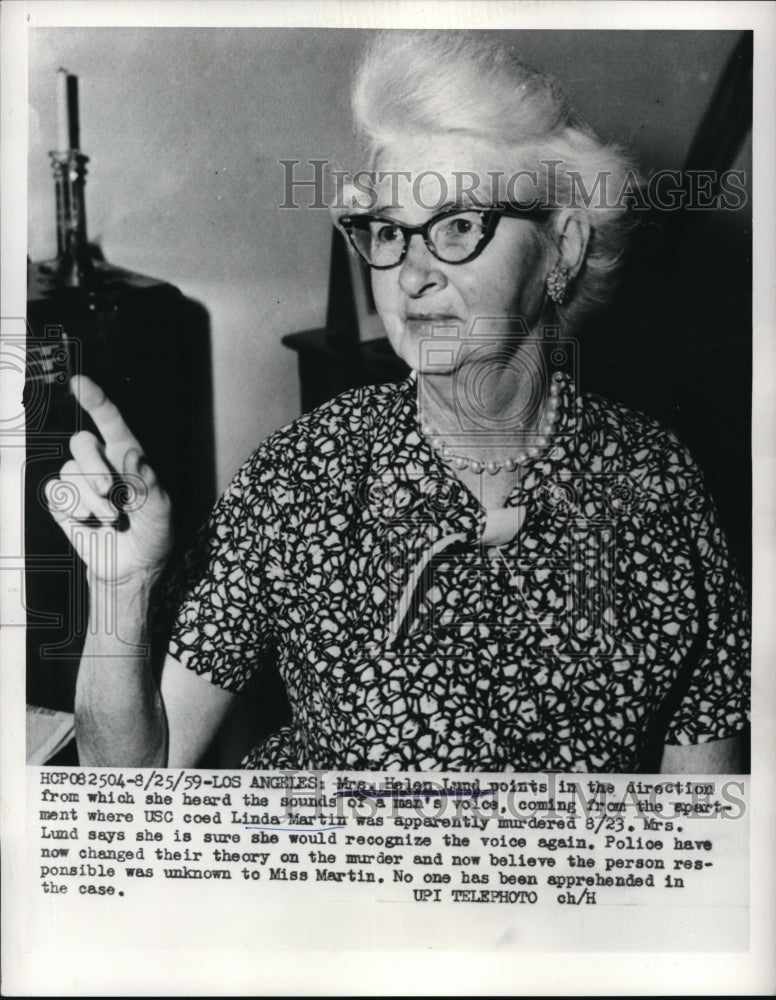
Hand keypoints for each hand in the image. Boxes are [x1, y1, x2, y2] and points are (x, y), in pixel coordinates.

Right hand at [45, 375, 173, 584]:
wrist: (134, 567)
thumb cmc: (154, 533)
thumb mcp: (161, 509)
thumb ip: (148, 482)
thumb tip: (133, 456)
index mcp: (128, 456)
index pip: (110, 422)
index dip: (95, 400)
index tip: (79, 383)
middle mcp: (101, 464)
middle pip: (81, 442)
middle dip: (93, 466)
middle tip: (110, 493)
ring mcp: (80, 483)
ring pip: (69, 469)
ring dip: (90, 497)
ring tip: (111, 517)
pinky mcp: (64, 503)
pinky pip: (55, 491)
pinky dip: (72, 505)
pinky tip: (87, 519)